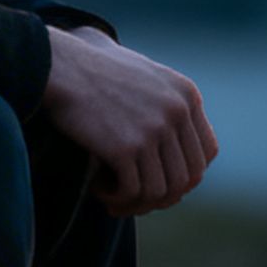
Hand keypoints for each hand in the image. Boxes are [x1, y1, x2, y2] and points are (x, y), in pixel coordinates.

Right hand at [41, 25, 217, 216]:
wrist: (60, 65)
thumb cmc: (95, 72)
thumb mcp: (146, 79)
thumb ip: (169, 109)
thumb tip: (181, 165)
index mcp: (187, 95)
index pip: (206, 153)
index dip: (185, 174)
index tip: (158, 179)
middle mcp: (177, 111)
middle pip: (186, 178)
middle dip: (161, 196)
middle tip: (132, 198)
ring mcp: (153, 129)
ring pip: (160, 191)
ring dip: (136, 202)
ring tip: (112, 196)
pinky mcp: (125, 147)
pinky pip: (133, 191)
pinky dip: (116, 197)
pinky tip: (98, 188)